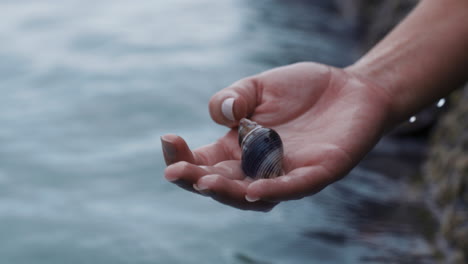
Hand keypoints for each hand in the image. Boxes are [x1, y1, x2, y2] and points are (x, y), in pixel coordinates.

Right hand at [161, 62, 390, 210]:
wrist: (352, 88)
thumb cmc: (303, 90)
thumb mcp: (259, 86)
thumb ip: (234, 96)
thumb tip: (223, 114)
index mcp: (239, 148)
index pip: (203, 162)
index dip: (182, 157)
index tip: (167, 139)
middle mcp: (259, 167)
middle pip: (222, 184)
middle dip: (196, 180)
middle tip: (176, 171)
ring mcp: (287, 173)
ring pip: (252, 195)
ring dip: (228, 192)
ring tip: (205, 182)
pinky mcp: (317, 173)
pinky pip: (293, 188)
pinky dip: (272, 191)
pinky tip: (253, 190)